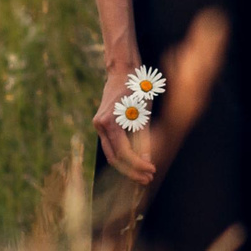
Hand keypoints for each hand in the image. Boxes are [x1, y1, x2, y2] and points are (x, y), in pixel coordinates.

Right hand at [93, 64, 154, 185]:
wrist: (122, 72)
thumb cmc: (136, 89)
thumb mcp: (145, 113)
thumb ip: (144, 138)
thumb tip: (147, 160)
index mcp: (110, 122)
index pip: (124, 152)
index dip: (138, 164)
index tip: (151, 169)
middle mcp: (100, 125)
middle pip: (114, 158)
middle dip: (131, 171)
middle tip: (148, 178)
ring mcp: (99, 126)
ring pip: (111, 154)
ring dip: (127, 166)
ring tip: (143, 174)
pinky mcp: (102, 125)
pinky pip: (112, 146)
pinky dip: (123, 155)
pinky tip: (135, 162)